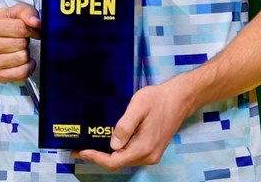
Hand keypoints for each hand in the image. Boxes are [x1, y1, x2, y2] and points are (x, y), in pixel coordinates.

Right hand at [0, 3, 40, 82]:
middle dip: (26, 40)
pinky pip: (22, 73)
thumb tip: (35, 22)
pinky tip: (23, 61)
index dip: (31, 28)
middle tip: (22, 39)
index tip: (31, 30)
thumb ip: (26, 12)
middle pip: (21, 43)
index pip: (19, 28)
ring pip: (22, 58)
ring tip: (19, 49)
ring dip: (26, 53)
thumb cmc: (1, 26)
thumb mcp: (12, 13)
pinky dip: (28, 67)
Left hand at [73, 80, 192, 169]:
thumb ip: (125, 126)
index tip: (80, 150)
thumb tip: (112, 145)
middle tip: (81, 146)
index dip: (96, 158)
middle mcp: (148, 156)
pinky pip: (131, 154)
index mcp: (144, 148)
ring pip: (124, 159)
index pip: (114, 161)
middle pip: (118, 163)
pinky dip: (118, 150)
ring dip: (108, 154)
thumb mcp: (138, 107)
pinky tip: (109, 140)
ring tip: (91, 142)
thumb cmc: (157, 100)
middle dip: (99, 156)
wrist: (179, 98)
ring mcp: (152, 154)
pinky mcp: (152, 149)